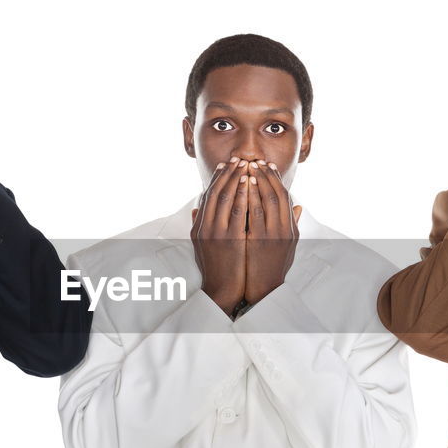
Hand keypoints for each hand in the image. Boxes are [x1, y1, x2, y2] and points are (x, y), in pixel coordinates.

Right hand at [190, 158, 248, 314]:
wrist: (222, 289)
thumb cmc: (216, 267)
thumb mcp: (201, 245)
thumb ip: (199, 224)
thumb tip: (197, 208)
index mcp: (200, 226)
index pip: (208, 195)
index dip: (218, 178)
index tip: (226, 165)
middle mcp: (205, 227)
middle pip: (216, 192)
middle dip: (228, 173)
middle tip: (238, 158)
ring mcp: (217, 233)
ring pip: (226, 198)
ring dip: (236, 178)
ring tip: (246, 165)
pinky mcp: (230, 240)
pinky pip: (237, 211)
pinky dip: (243, 194)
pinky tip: (250, 183)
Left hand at [243, 161, 300, 305]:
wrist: (263, 290)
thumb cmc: (273, 267)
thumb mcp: (288, 246)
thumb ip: (292, 224)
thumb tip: (298, 207)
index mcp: (290, 229)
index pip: (285, 197)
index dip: (276, 179)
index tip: (267, 165)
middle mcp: (284, 230)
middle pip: (277, 194)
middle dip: (266, 175)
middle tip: (256, 160)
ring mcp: (272, 235)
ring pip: (267, 200)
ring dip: (257, 181)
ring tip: (248, 167)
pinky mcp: (259, 241)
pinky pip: (253, 212)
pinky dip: (249, 196)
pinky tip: (242, 184)